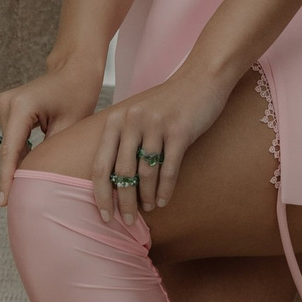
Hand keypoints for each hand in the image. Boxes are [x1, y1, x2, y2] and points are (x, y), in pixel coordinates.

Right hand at [0, 57, 105, 203]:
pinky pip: (14, 138)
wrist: (75, 66)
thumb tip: (37, 180)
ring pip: (11, 145)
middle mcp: (7, 103)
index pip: (12, 150)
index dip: (8, 178)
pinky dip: (22, 153)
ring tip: (26, 190)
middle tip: (17, 204)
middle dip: (14, 175)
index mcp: (22, 107)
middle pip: (9, 149)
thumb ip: (50, 153)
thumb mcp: (69, 127)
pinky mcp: (9, 107)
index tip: (4, 201)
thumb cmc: (79, 92)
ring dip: (19, 164)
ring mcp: (5, 104)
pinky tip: (28, 171)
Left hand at [92, 60, 235, 225]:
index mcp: (116, 120)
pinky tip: (162, 201)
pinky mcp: (179, 130)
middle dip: (123, 202)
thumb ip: (122, 139)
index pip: (101, 165)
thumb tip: (112, 180)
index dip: (100, 195)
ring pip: (146, 173)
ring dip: (145, 197)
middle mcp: (132, 121)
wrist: (201, 80)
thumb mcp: (137, 115)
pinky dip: (165, 189)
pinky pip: (169, 168)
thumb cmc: (168, 104)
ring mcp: (156, 125)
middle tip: (127, 221)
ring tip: (147, 210)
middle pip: (122, 173)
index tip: (104, 216)